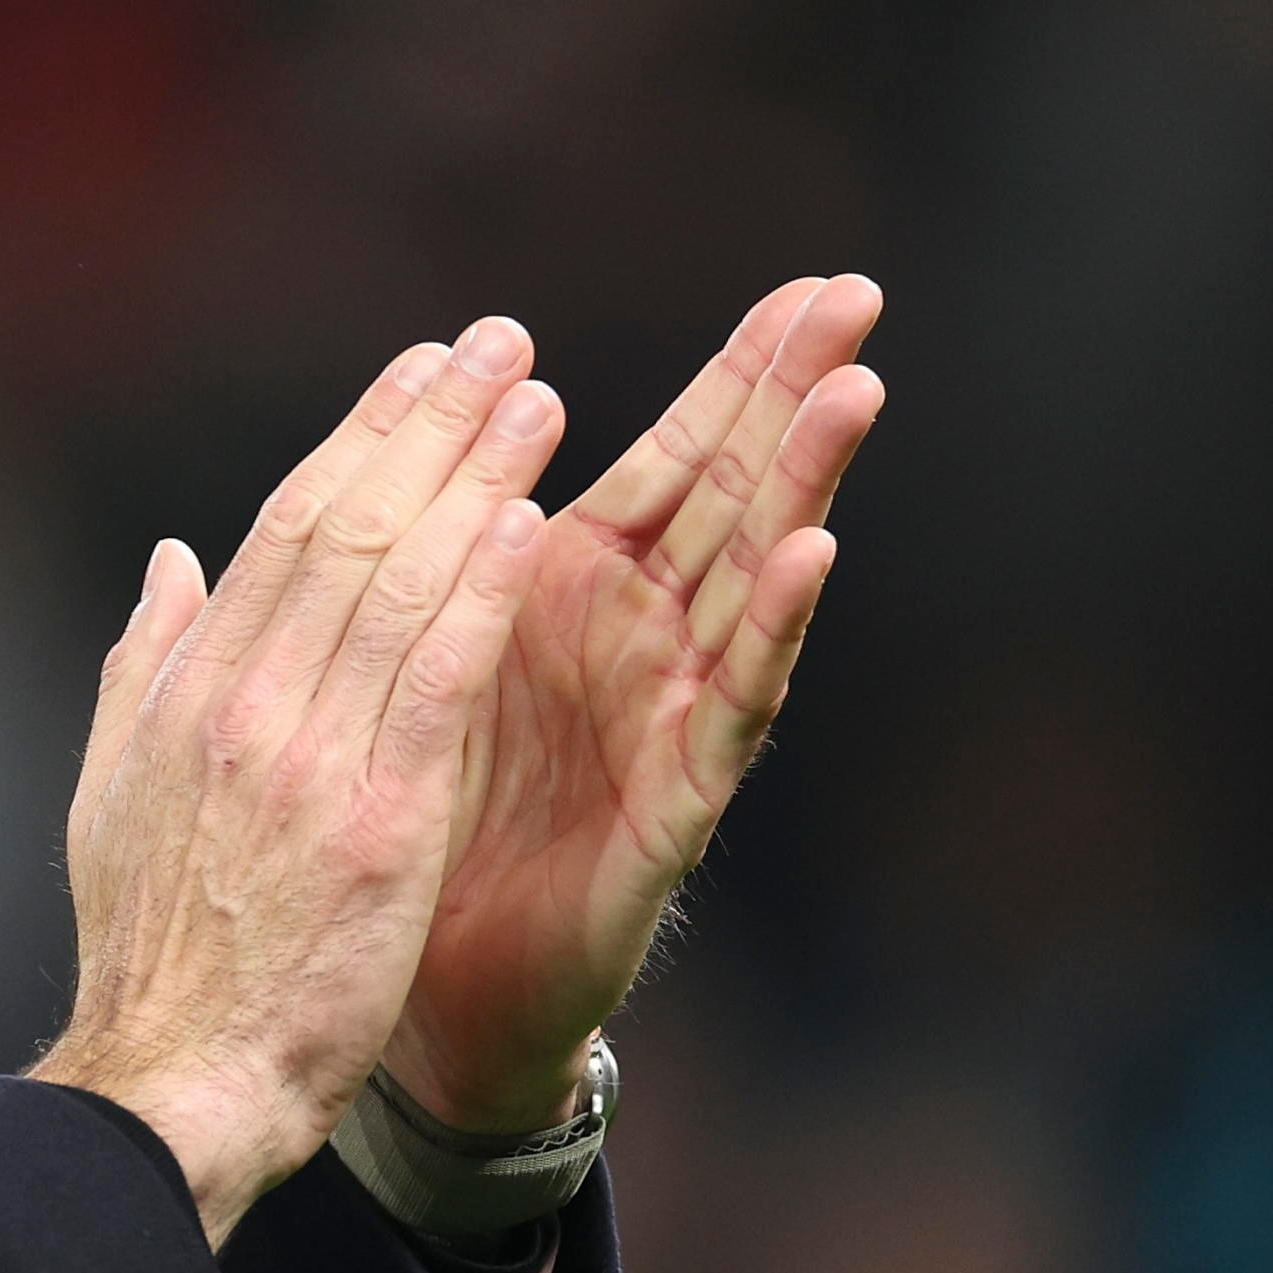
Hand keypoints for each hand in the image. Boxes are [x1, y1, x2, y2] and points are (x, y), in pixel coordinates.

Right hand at [38, 327, 565, 1244]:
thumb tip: (170, 562)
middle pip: (345, 532)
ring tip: (538, 400)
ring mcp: (308, 761)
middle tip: (498, 345)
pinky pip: (436, 682)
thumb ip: (146, 668)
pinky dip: (481, 595)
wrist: (167, 1080)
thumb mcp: (115, 792)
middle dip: (427, 427)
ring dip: (474, 480)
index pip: (283, 533)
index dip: (359, 441)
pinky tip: (532, 525)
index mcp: (187, 694)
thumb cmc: (153, 951)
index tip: (419, 372)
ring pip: (398, 585)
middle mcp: (243, 707)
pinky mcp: (377, 824)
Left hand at [386, 278, 886, 1131]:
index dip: (733, 376)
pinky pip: (731, 703)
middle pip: (731, 495)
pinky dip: (773, 626)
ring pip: (750, 580)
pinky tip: (812, 552)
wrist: (415, 990)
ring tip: (853, 391)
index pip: (673, 459)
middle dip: (790, 395)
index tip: (802, 283)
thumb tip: (415, 442)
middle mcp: (639, 644)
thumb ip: (427, 557)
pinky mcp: (674, 801)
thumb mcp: (414, 659)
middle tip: (859, 297)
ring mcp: (668, 718)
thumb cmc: (419, 820)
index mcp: (570, 593)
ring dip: (801, 484)